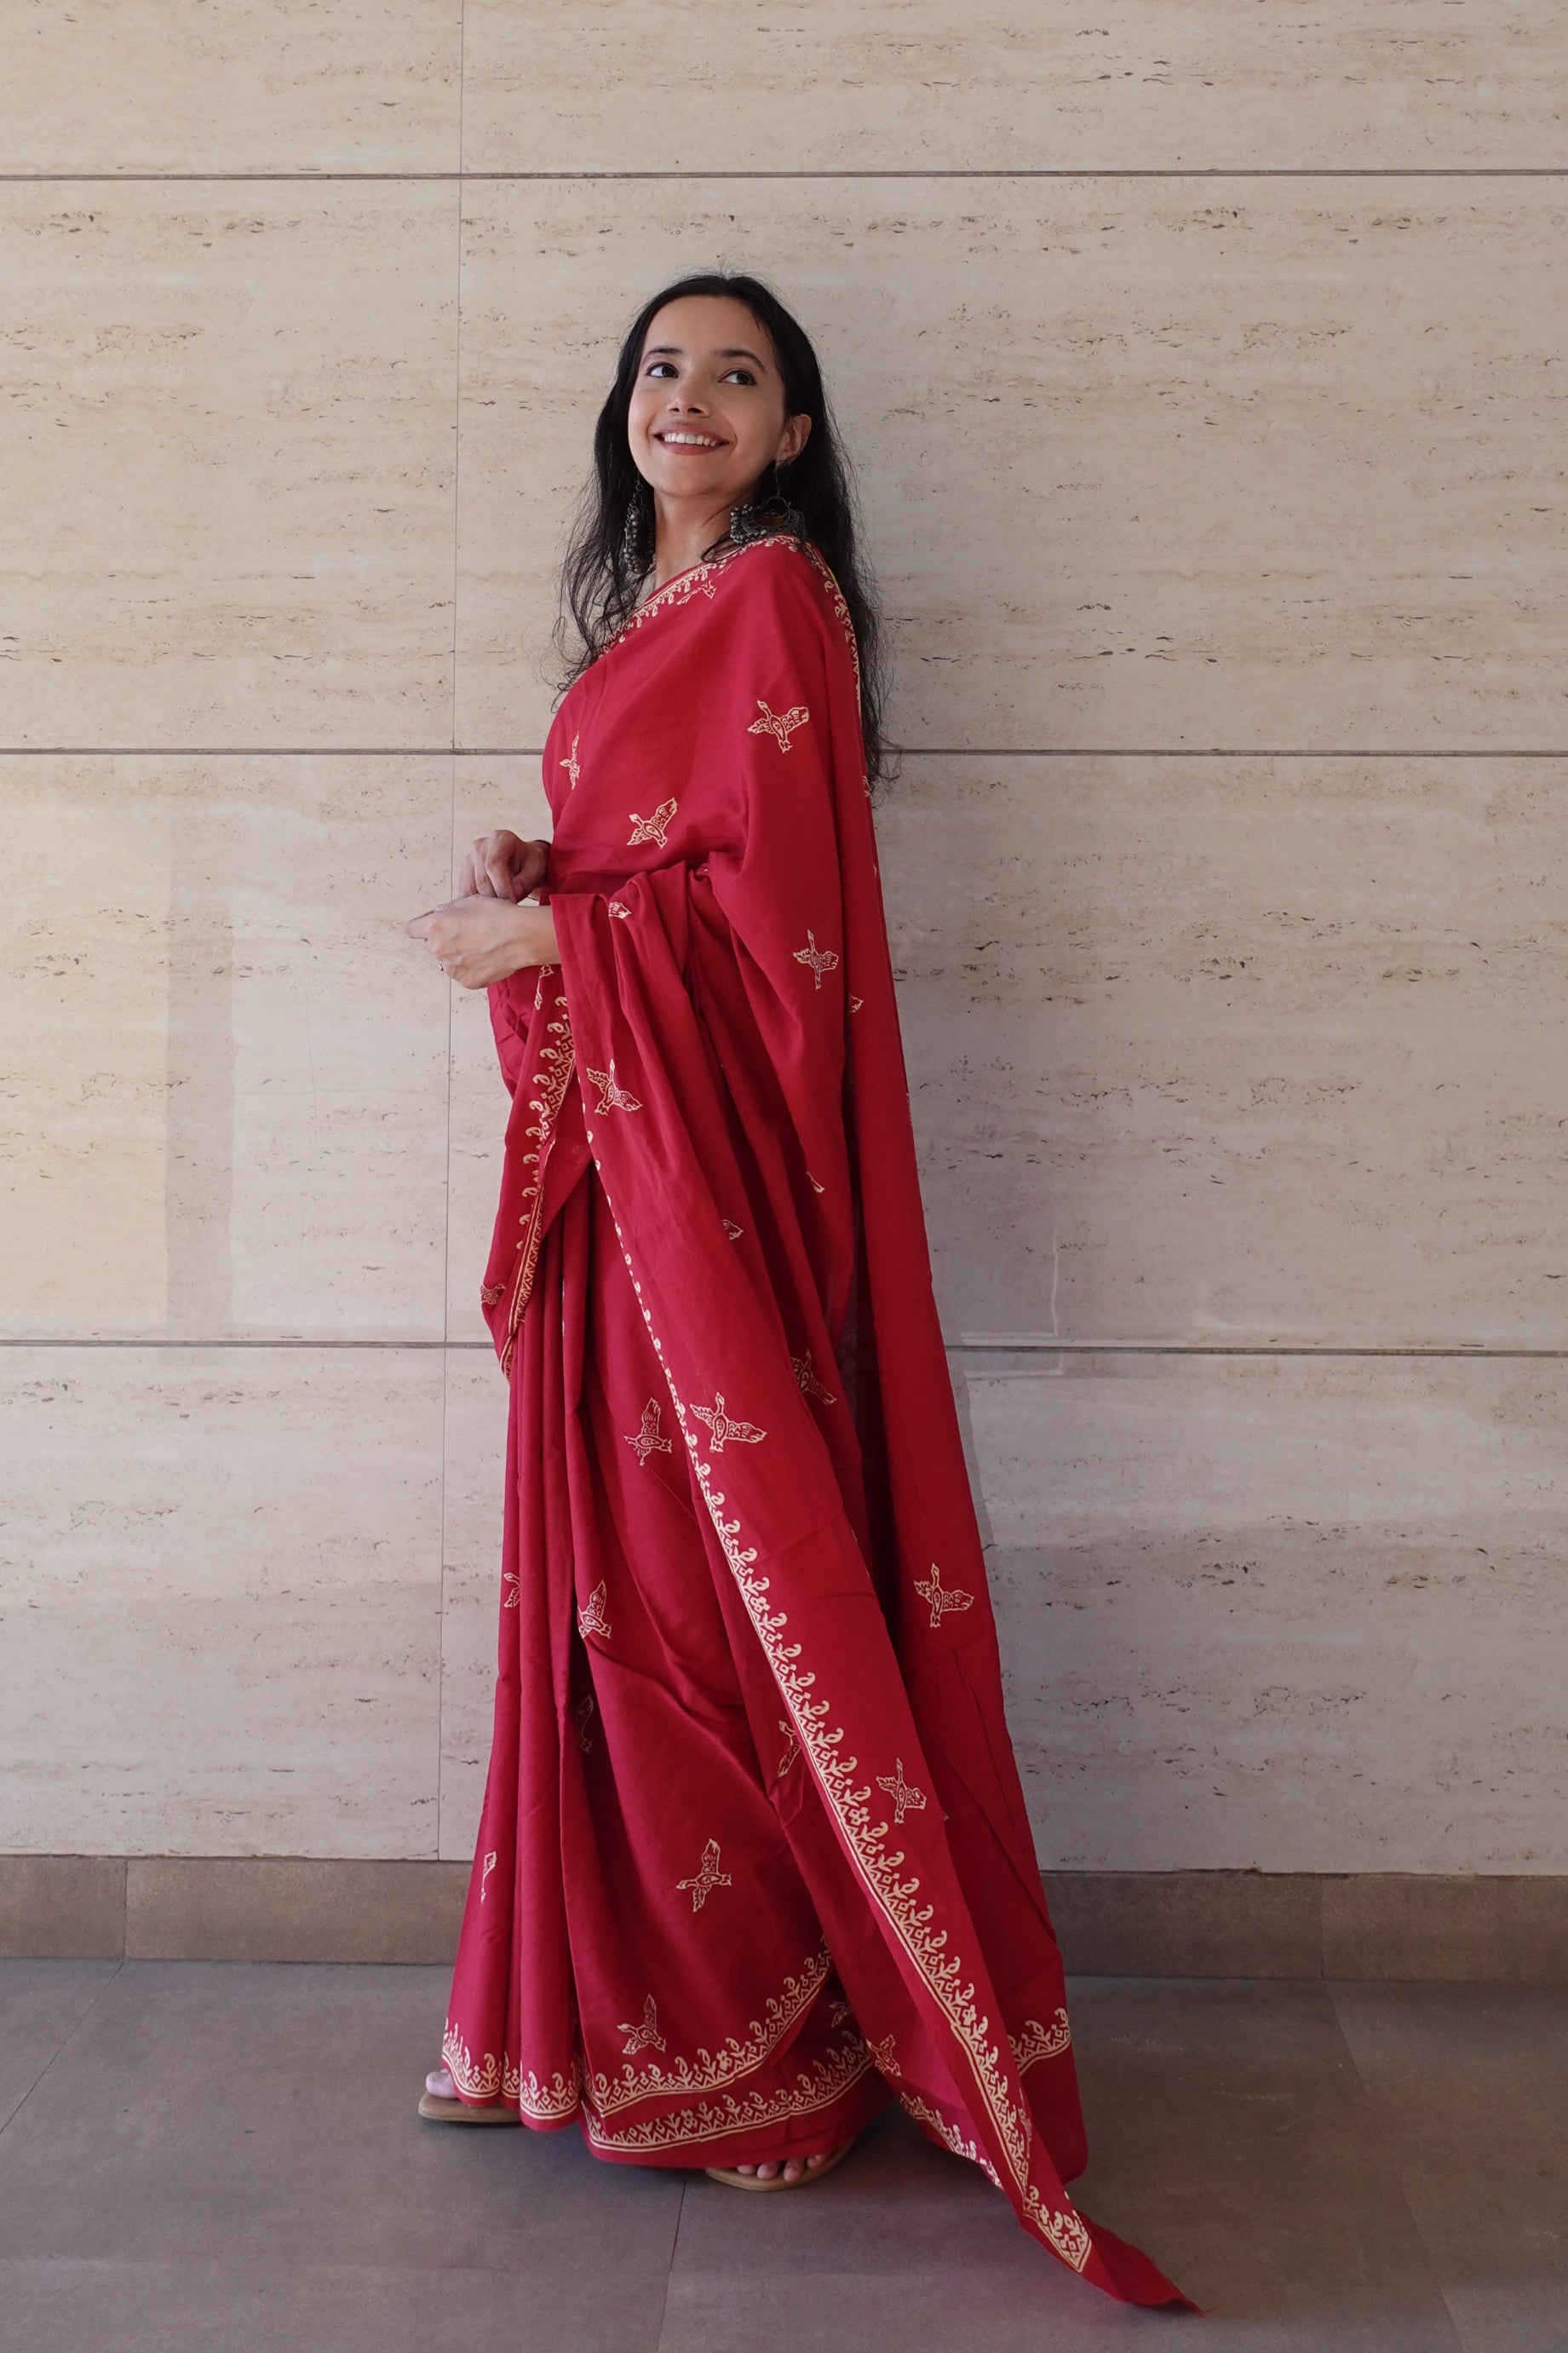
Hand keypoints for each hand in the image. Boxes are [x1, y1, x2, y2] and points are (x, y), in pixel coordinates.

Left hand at [405, 895, 558, 988]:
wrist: (520, 937)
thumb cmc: (498, 916)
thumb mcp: (470, 901)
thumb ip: (450, 909)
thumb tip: (441, 913)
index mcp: (435, 927)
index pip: (412, 930)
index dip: (421, 927)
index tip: (430, 927)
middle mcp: (439, 950)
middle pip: (432, 946)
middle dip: (443, 941)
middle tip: (466, 935)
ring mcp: (452, 969)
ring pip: (448, 962)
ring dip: (457, 956)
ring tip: (480, 947)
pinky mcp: (467, 981)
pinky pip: (463, 974)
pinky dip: (471, 968)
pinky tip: (487, 958)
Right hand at [457, 829, 549, 901]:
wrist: (520, 859)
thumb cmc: (529, 862)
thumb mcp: (536, 868)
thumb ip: (525, 881)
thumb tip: (512, 895)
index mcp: (500, 839)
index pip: (493, 864)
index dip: (502, 887)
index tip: (512, 901)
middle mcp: (480, 846)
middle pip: (482, 879)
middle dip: (496, 898)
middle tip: (509, 907)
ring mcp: (469, 859)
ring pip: (470, 888)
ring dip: (485, 904)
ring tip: (501, 908)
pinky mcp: (464, 872)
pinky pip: (464, 892)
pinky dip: (475, 904)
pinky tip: (488, 908)